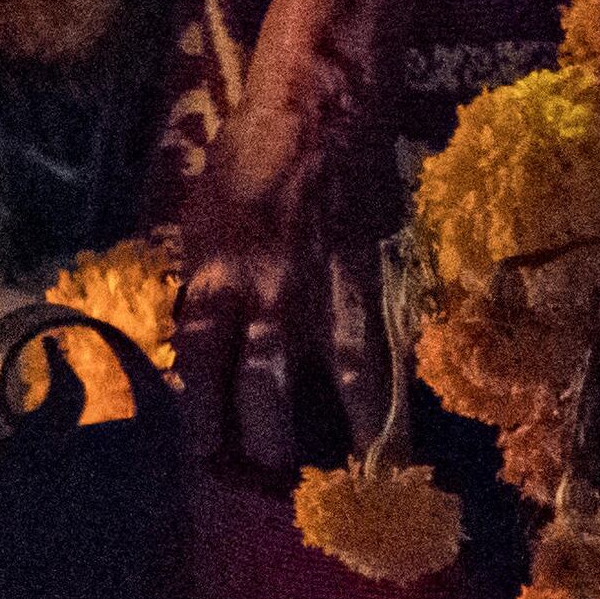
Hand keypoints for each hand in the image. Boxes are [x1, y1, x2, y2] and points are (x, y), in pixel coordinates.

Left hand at [173, 79, 392, 475]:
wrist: (318, 108)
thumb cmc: (246, 160)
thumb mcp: (199, 221)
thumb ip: (202, 289)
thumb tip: (198, 352)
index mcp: (216, 278)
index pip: (201, 369)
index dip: (200, 422)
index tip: (202, 467)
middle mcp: (271, 296)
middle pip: (267, 391)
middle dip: (270, 446)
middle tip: (274, 490)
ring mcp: (329, 292)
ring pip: (341, 381)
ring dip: (346, 439)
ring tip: (360, 490)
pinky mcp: (375, 281)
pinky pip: (385, 349)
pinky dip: (392, 394)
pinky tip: (401, 433)